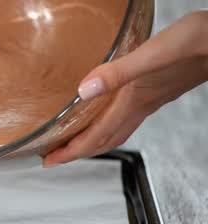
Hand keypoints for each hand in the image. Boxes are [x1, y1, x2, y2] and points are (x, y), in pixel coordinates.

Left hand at [43, 10, 207, 167]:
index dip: (70, 152)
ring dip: (92, 141)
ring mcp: (150, 100)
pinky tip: (103, 112)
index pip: (96, 138)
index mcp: (134, 102)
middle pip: (104, 141)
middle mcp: (141, 106)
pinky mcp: (157, 89)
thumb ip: (119, 72)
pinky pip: (125, 117)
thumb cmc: (198, 43)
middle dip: (76, 153)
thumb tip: (84, 90)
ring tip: (71, 141)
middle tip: (53, 157)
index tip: (49, 161)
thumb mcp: (153, 54)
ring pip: (116, 131)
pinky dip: (107, 124)